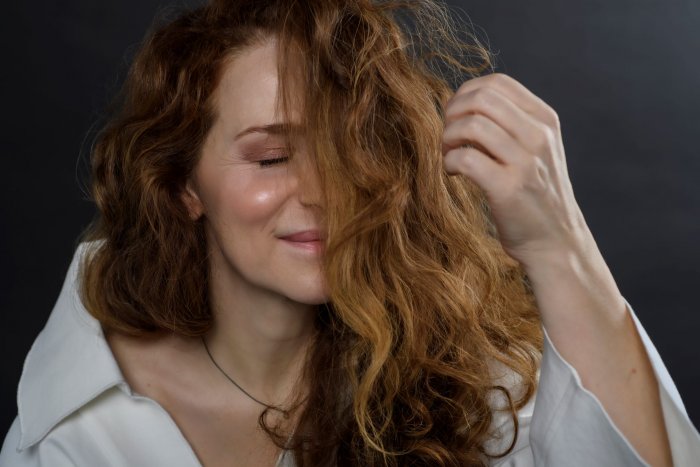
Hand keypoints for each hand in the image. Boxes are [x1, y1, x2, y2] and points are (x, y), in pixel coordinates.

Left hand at [441, 73, 590, 266]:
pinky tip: (453, 173)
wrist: (556, 241)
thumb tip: (464, 103)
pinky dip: (449, 162)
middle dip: (452, 113)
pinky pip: (465, 158)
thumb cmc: (535, 194)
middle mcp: (538, 136)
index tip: (456, 116)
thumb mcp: (535, 149)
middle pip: (481, 99)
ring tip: (449, 154)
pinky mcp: (508, 188)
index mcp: (544, 120)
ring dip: (448, 138)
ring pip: (471, 125)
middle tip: (448, 136)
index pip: (497, 83)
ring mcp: (525, 162)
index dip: (466, 93)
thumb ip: (511, 124)